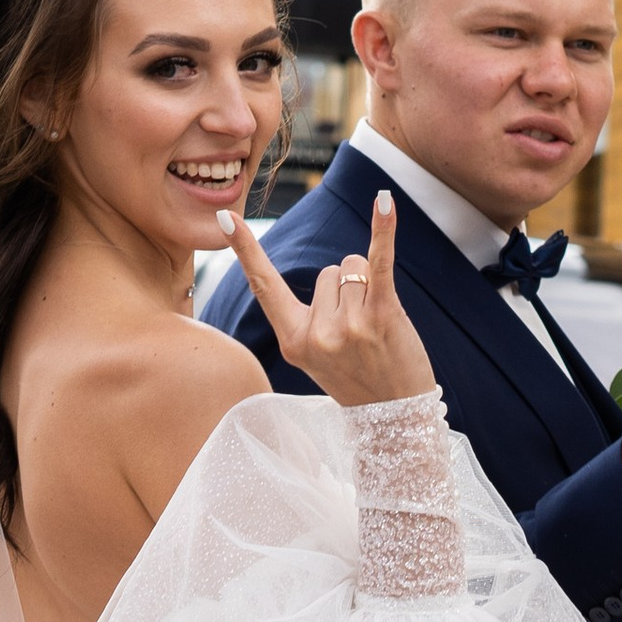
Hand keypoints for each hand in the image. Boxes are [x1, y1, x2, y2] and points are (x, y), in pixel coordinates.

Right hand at [227, 192, 433, 406]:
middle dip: (347, 290)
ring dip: (369, 286)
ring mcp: (348, 326)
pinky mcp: (382, 315)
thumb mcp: (318, 358)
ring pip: (353, 266)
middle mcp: (316, 333)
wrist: (397, 420)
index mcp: (293, 341)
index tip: (224, 217)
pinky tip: (384, 202)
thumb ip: (310, 319)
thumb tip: (330, 273)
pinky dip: (383, 229)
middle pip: (327, 270)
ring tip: (379, 327)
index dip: (244, 249)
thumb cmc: (360, 381)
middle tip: (362, 333)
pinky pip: (379, 261)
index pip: (264, 285)